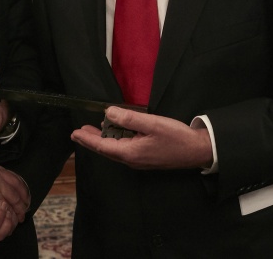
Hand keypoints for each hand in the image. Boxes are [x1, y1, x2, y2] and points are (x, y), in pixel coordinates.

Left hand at [71, 106, 212, 169]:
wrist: (197, 151)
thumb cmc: (176, 137)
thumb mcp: (152, 124)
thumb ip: (129, 119)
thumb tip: (109, 113)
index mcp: (131, 153)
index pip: (102, 146)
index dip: (87, 139)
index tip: (74, 134)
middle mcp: (132, 159)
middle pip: (106, 149)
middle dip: (91, 140)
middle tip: (77, 132)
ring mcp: (138, 159)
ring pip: (115, 149)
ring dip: (103, 139)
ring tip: (92, 129)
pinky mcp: (145, 156)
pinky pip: (124, 148)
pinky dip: (115, 140)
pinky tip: (114, 131)